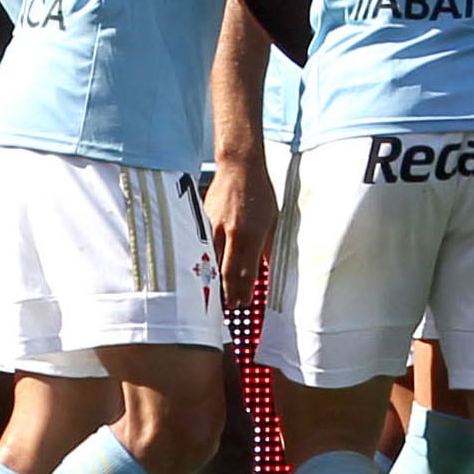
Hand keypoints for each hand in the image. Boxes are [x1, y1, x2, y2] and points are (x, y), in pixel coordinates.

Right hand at [204, 150, 274, 307]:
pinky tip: (206, 272)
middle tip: (229, 307)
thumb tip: (265, 268)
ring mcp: (213, 227)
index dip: (242, 291)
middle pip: (225, 272)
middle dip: (227, 293)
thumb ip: (267, 246)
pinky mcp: (202, 221)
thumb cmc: (259, 192)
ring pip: (210, 262)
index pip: (244, 272)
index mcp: (249, 234)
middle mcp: (229, 233)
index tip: (243, 304)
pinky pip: (202, 247)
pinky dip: (205, 262)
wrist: (239, 167)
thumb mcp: (272, 220)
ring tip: (217, 296)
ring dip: (214, 281)